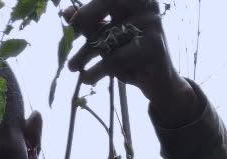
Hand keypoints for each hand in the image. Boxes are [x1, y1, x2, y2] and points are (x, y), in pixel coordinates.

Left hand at [63, 0, 191, 116]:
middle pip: (109, 3)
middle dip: (86, 17)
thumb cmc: (132, 56)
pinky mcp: (153, 47)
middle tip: (70, 33)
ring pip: (108, 37)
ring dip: (85, 54)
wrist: (160, 83)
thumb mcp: (110, 38)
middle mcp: (146, 5)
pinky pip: (116, 58)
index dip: (89, 7)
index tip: (72, 21)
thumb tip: (66, 13)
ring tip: (71, 66)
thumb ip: (91, 24)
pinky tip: (87, 78)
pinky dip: (98, 70)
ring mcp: (152, 24)